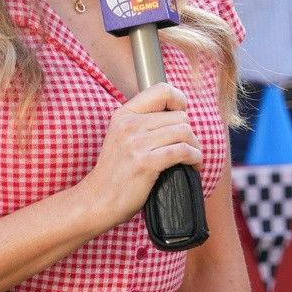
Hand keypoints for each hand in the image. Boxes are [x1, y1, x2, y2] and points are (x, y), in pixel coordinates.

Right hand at [78, 83, 201, 229]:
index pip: (162, 90)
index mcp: (123, 114)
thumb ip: (143, 123)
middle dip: (190, 134)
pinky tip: (193, 166)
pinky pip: (182, 151)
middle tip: (189, 149)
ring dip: (195, 147)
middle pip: (180, 116)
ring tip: (192, 159)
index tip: (182, 118)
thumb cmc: (116, 172)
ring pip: (184, 132)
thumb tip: (179, 115)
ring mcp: (136, 143)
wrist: (96, 201)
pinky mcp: (145, 163)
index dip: (180, 101)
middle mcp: (129, 124)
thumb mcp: (121, 137)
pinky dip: (195, 158)